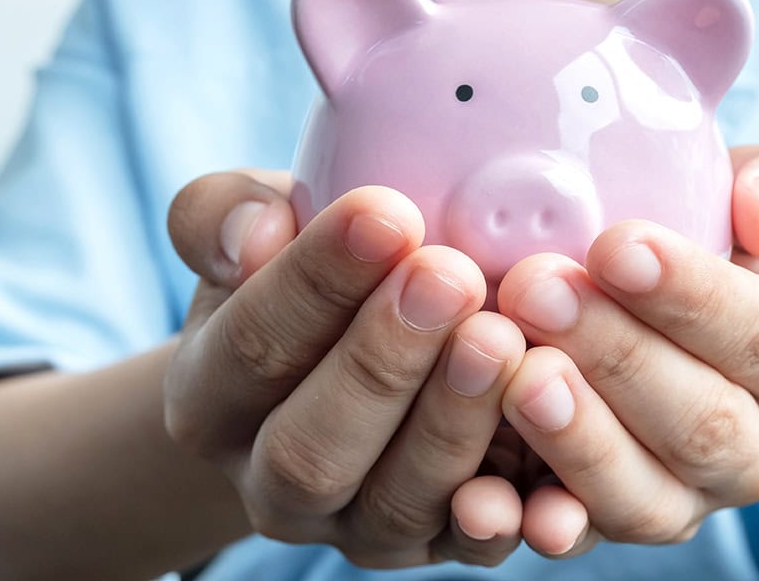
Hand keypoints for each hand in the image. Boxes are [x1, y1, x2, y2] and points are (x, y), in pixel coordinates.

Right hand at [163, 171, 525, 566]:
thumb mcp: (257, 231)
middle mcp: (272, 482)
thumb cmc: (305, 276)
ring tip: (500, 338)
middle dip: (383, 361)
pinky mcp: (435, 546)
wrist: (340, 364)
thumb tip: (255, 235)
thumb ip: (229, 214)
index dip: (316, 281)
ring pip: (395, 501)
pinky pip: (473, 548)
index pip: (253, 345)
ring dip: (453, 423)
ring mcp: (356, 525)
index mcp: (212, 399)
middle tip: (450, 277)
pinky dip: (511, 515)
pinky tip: (546, 466)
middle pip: (311, 447)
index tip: (384, 213)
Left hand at [496, 146, 758, 555]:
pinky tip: (481, 495)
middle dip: (614, 356)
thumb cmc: (708, 251)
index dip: (692, 295)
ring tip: (516, 377)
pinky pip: (573, 538)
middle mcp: (751, 450)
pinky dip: (529, 522)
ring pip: (640, 495)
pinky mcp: (606, 527)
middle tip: (534, 289)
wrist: (676, 338)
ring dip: (575, 440)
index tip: (615, 244)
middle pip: (700, 421)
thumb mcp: (753, 205)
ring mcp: (680, 501)